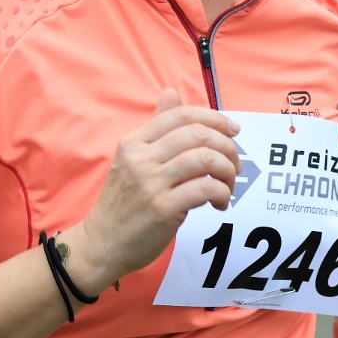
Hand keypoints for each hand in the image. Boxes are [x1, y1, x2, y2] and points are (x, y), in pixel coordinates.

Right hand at [69, 89, 240, 293]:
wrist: (101, 244)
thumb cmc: (122, 202)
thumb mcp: (132, 159)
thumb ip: (155, 127)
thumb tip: (172, 92)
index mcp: (134, 142)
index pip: (180, 115)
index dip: (214, 118)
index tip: (233, 130)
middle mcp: (141, 158)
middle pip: (198, 134)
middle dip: (227, 146)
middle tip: (236, 163)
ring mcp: (151, 183)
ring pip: (205, 159)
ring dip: (227, 171)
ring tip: (229, 185)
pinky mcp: (163, 209)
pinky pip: (205, 188)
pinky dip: (221, 193)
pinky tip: (220, 202)